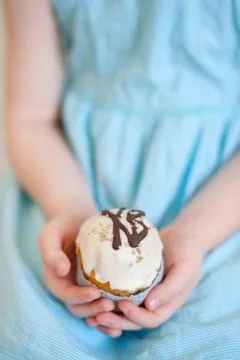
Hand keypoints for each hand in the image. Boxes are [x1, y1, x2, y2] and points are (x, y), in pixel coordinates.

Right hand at [39, 214, 114, 317]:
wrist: (76, 219)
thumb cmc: (61, 226)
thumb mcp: (50, 235)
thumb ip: (50, 252)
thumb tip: (61, 271)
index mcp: (56, 280)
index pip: (66, 294)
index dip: (79, 297)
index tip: (94, 293)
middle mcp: (69, 287)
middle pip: (79, 307)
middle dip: (93, 309)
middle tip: (110, 305)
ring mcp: (83, 287)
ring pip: (92, 307)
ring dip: (104, 313)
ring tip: (120, 309)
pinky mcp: (98, 283)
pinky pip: (104, 298)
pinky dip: (112, 308)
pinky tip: (126, 308)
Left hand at [87, 226, 203, 335]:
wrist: (183, 236)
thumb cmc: (187, 253)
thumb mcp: (184, 270)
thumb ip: (170, 289)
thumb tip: (150, 306)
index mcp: (167, 304)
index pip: (151, 319)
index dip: (136, 317)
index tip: (122, 305)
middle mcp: (153, 302)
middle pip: (133, 320)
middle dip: (116, 321)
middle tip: (97, 316)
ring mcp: (143, 292)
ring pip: (124, 310)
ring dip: (109, 314)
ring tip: (90, 313)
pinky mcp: (133, 280)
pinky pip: (120, 292)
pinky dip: (107, 297)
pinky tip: (92, 293)